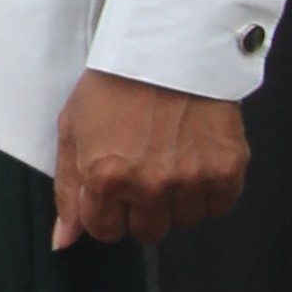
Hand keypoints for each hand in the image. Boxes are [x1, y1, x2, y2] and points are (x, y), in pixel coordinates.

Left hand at [51, 70, 248, 247]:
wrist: (167, 49)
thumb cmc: (114, 85)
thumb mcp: (73, 130)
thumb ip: (68, 191)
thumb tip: (64, 242)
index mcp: (106, 178)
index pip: (105, 231)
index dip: (106, 210)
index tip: (112, 188)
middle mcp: (150, 186)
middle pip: (147, 231)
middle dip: (141, 207)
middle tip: (143, 168)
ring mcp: (191, 180)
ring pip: (184, 220)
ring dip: (176, 198)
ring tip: (168, 156)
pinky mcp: (226, 170)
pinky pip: (218, 206)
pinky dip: (209, 189)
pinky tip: (194, 156)